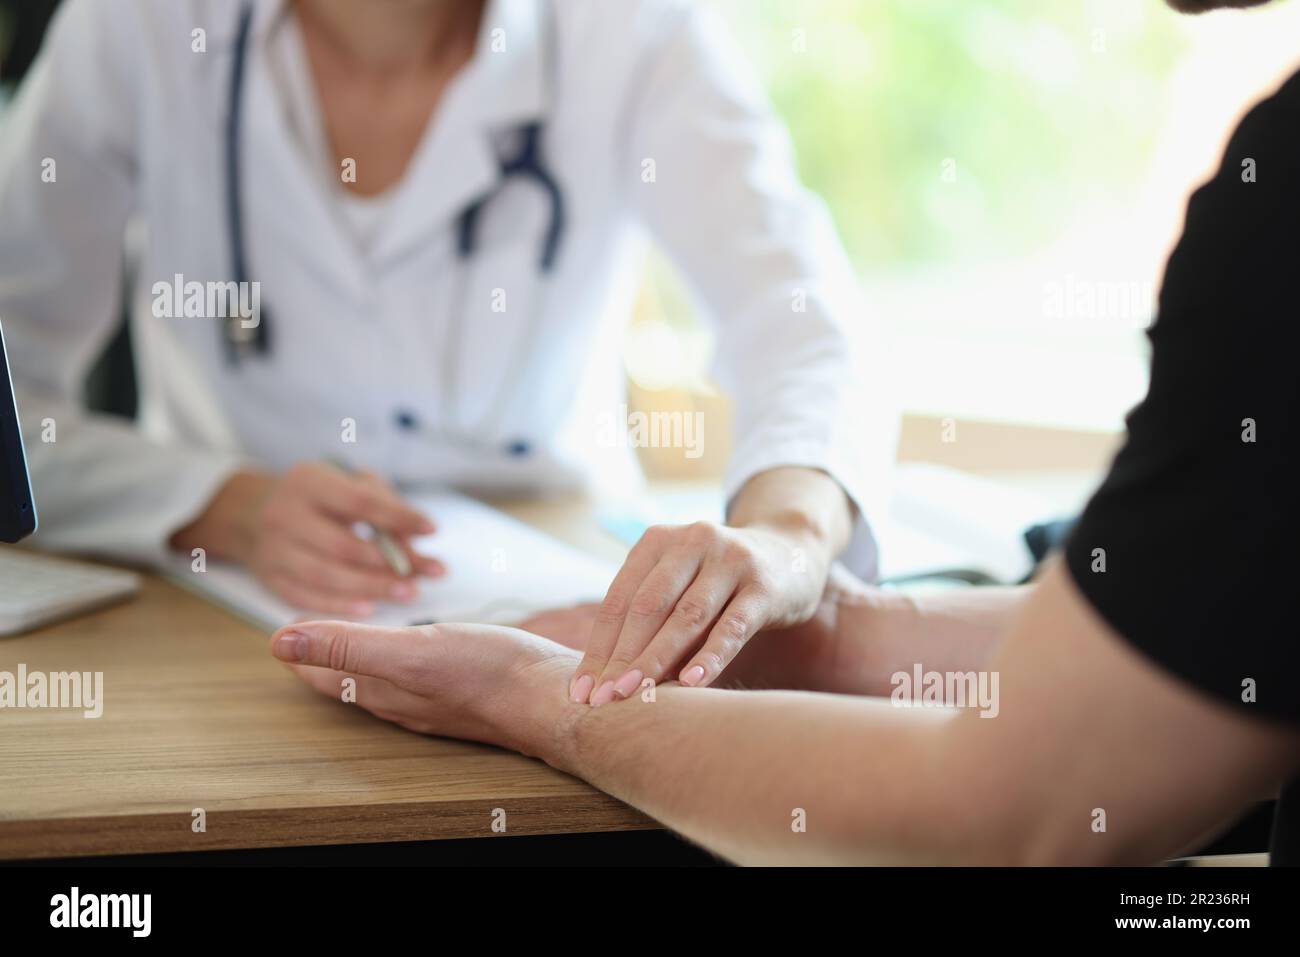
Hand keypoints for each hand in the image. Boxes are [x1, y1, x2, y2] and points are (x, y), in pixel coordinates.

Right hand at [170, 464, 443, 616]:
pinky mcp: (269, 578)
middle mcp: (285, 514)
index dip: (397, 516)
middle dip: (389, 563)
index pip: (359, 501)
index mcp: (308, 481)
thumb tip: (415, 545)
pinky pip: (307, 598)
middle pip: (343, 545)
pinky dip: (339, 605)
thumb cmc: (319, 499)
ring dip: (372, 587)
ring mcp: (273, 550)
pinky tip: (370, 608)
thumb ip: (383, 506)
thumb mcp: (346, 484)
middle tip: (427, 574)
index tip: (432, 529)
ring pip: (326, 576)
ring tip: (408, 592)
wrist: (253, 513)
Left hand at [269, 619, 578, 760]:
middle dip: (325, 655)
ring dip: (362, 657)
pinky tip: (419, 646)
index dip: (300, 649)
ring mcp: (434, 700)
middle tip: (308, 626)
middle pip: (349, 680)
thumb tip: (279, 642)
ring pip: (384, 679)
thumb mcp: (410, 651)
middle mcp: (403, 702)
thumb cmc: (488, 674)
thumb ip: (347, 646)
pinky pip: (418, 675)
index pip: (322, 675)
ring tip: (352, 635)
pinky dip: (403, 657)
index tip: (282, 624)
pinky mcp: (464, 691)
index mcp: (382, 691)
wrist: (554, 698)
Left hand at [526, 564, 869, 693]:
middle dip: (621, 657)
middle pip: (647, 607)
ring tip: (635, 695)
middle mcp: (691, 542)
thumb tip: (602, 678)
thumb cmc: (720, 581)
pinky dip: (710, 656)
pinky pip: (732, 625)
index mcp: (658, 541)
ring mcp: (730, 560)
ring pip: (686, 616)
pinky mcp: (763, 585)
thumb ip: (648, 617)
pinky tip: (692, 683)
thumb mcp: (680, 582)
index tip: (581, 692)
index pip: (619, 600)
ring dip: (657, 659)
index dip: (599, 648)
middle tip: (602, 701)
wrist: (791, 552)